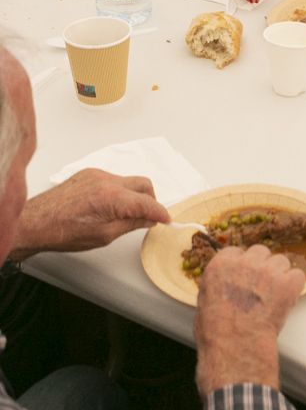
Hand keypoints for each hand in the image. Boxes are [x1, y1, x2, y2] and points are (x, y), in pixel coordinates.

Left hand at [11, 170, 168, 260]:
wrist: (36, 222)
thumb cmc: (63, 231)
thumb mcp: (104, 235)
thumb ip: (131, 224)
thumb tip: (148, 219)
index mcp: (112, 197)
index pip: (148, 202)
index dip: (160, 212)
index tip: (166, 219)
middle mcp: (107, 180)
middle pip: (144, 184)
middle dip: (151, 199)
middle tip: (148, 217)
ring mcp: (97, 174)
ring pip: (128, 181)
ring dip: (133, 195)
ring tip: (124, 214)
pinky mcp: (88, 173)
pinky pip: (113, 179)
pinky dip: (118, 191)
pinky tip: (108, 206)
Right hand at [195, 245, 304, 395]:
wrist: (236, 347)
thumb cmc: (217, 333)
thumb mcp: (204, 302)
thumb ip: (217, 285)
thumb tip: (224, 285)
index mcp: (221, 264)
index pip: (237, 252)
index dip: (242, 266)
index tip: (244, 278)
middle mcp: (245, 262)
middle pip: (261, 252)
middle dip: (262, 268)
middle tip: (261, 288)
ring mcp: (268, 271)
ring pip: (281, 262)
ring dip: (279, 276)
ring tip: (274, 297)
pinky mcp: (287, 283)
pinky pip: (297, 276)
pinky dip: (294, 286)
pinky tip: (286, 300)